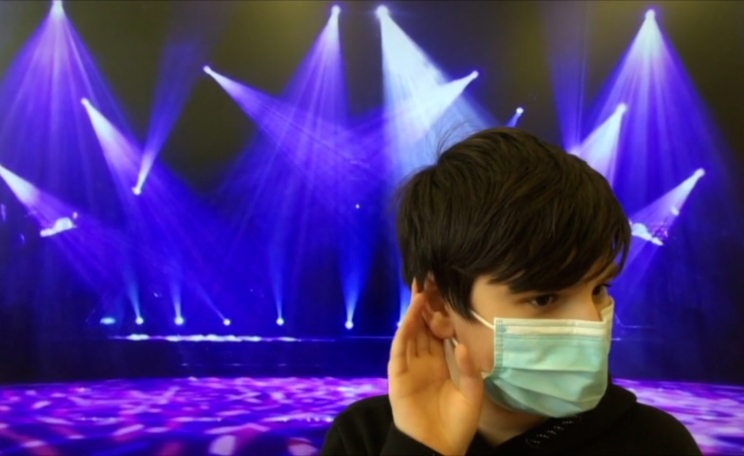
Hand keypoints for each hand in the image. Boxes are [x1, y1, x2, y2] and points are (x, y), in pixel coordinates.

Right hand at [388, 279, 483, 454]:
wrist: (437, 449)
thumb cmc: (456, 425)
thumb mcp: (473, 394)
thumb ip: (469, 369)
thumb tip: (460, 343)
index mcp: (441, 364)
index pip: (440, 331)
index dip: (442, 311)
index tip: (447, 289)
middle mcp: (424, 361)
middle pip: (424, 326)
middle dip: (427, 304)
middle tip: (432, 276)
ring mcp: (410, 366)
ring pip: (412, 331)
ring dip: (416, 309)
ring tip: (422, 285)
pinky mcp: (398, 374)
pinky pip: (401, 347)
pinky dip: (406, 328)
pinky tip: (413, 311)